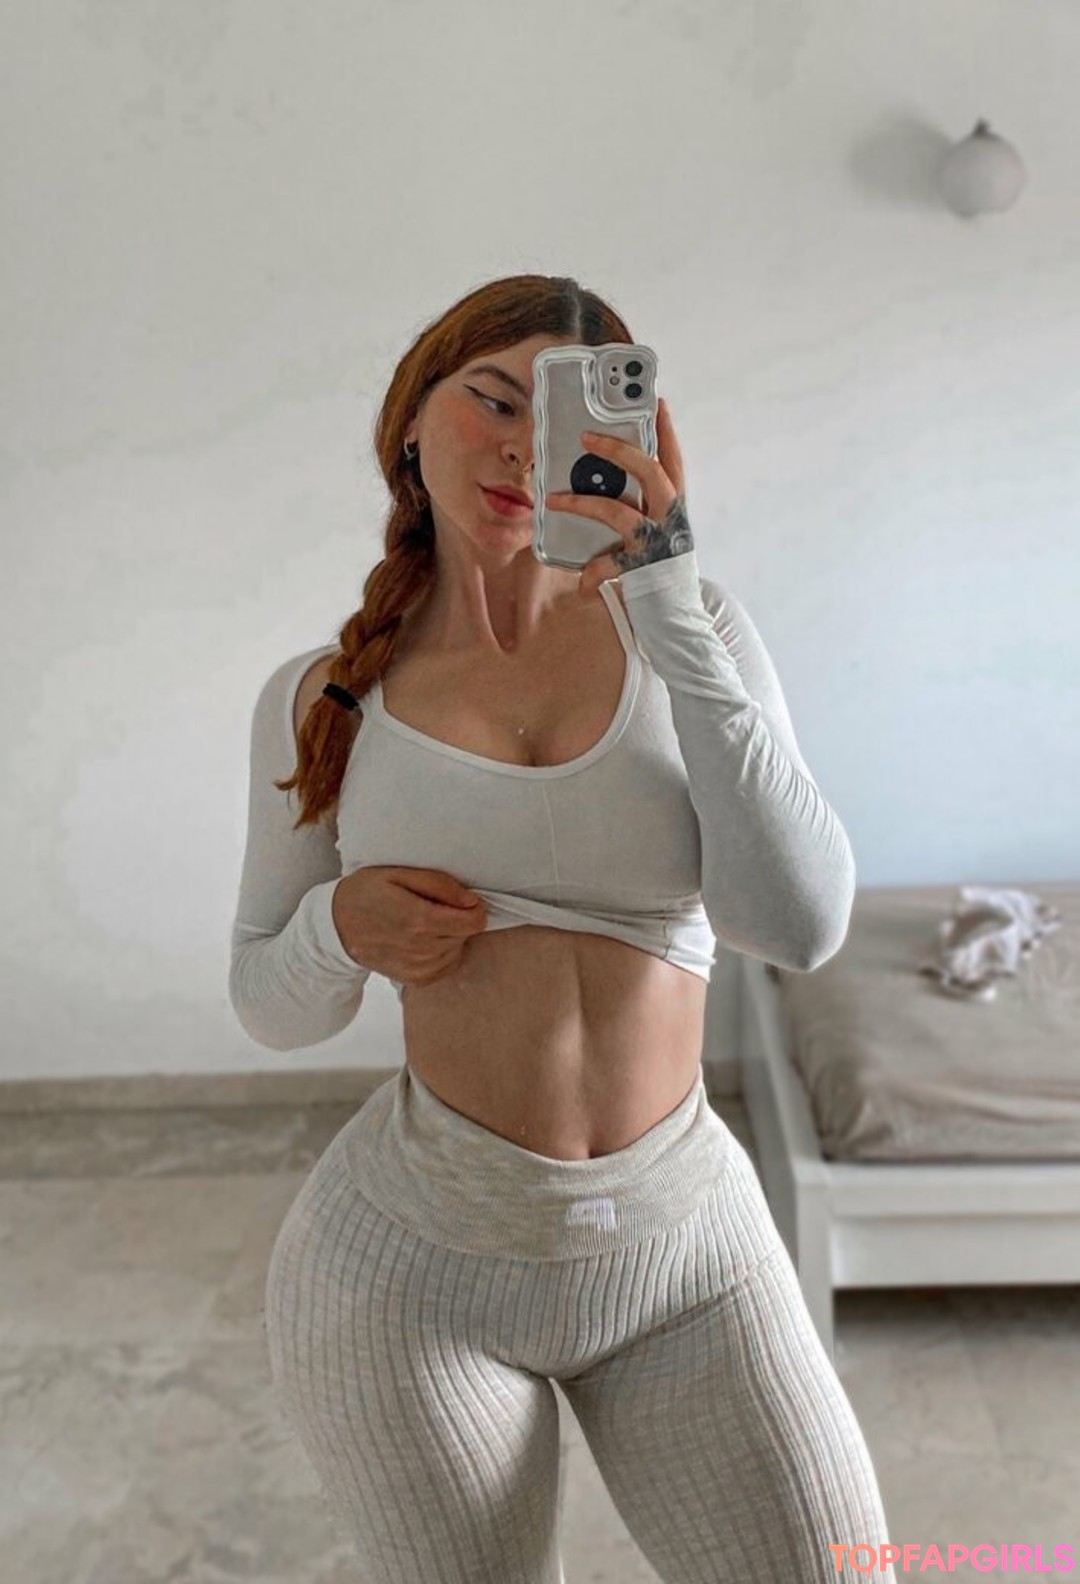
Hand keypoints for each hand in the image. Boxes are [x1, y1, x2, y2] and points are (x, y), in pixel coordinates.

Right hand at [331, 866, 488, 986]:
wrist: (336, 926)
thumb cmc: (367, 893)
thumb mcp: (399, 874)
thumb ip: (439, 885)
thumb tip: (472, 901)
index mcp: (420, 920)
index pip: (475, 921)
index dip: (473, 907)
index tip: (458, 899)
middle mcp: (422, 949)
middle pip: (467, 934)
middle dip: (458, 919)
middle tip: (432, 907)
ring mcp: (418, 969)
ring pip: (458, 950)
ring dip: (449, 936)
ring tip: (423, 923)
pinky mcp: (415, 980)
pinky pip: (447, 966)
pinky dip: (442, 952)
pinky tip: (422, 939)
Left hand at [544, 398, 692, 600]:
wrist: (681, 621)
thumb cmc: (662, 575)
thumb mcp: (658, 537)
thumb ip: (642, 513)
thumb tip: (603, 488)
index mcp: (676, 509)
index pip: (674, 461)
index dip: (666, 432)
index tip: (657, 403)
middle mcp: (672, 520)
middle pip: (651, 472)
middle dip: (618, 450)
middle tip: (586, 437)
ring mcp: (659, 543)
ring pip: (620, 511)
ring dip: (583, 503)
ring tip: (552, 499)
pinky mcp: (645, 569)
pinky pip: (611, 564)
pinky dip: (593, 573)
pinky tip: (582, 583)